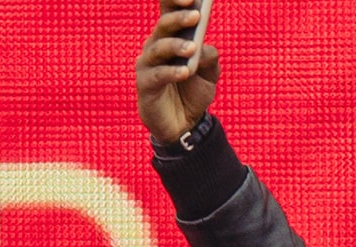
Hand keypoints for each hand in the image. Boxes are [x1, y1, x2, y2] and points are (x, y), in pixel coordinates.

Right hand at [134, 0, 219, 145]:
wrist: (184, 125)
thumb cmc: (192, 93)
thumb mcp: (208, 75)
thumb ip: (209, 59)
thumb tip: (206, 48)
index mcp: (170, 39)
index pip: (170, 13)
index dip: (176, 1)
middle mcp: (155, 47)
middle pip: (163, 26)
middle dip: (179, 18)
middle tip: (196, 15)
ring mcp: (148, 65)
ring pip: (158, 48)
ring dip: (176, 45)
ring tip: (192, 48)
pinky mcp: (146, 85)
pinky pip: (157, 75)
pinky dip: (171, 71)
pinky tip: (185, 71)